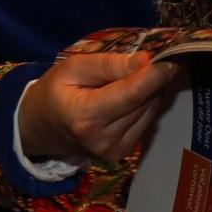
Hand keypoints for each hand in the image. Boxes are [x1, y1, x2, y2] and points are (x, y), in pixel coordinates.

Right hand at [17, 52, 180, 162]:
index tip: (171, 57)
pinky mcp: (123, 154)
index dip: (155, 75)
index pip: (132, 94)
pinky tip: (131, 96)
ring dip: (150, 92)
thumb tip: (145, 60)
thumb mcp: (73, 68)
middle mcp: (104, 140)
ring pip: (149, 112)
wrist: (40, 128)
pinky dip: (144, 105)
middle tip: (152, 59)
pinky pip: (146, 122)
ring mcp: (115, 151)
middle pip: (144, 102)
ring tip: (136, 77)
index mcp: (86, 116)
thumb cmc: (54, 91)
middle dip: (153, 79)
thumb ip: (108, 65)